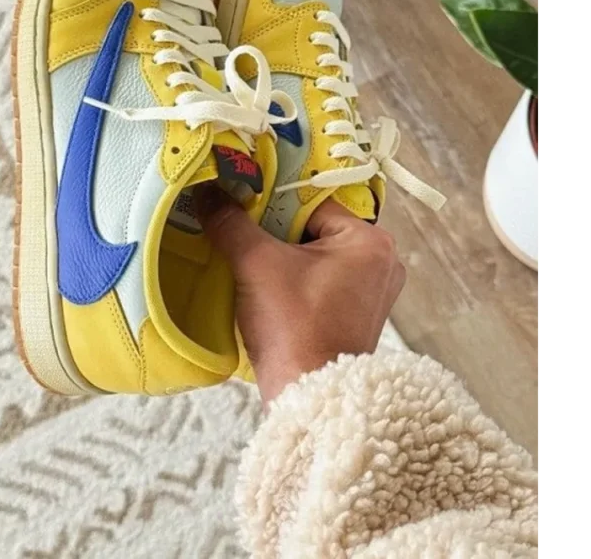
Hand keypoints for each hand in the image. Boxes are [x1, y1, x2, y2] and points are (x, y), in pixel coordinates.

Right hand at [194, 186, 405, 405]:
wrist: (307, 400)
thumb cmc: (294, 328)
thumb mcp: (257, 264)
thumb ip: (231, 222)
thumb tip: (207, 191)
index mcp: (370, 241)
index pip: (312, 202)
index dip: (271, 205)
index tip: (241, 212)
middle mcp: (382, 263)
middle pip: (314, 228)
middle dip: (276, 234)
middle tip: (243, 239)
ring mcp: (373, 293)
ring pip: (316, 255)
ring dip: (283, 257)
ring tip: (251, 265)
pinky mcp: (358, 316)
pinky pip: (322, 281)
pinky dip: (295, 280)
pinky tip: (267, 289)